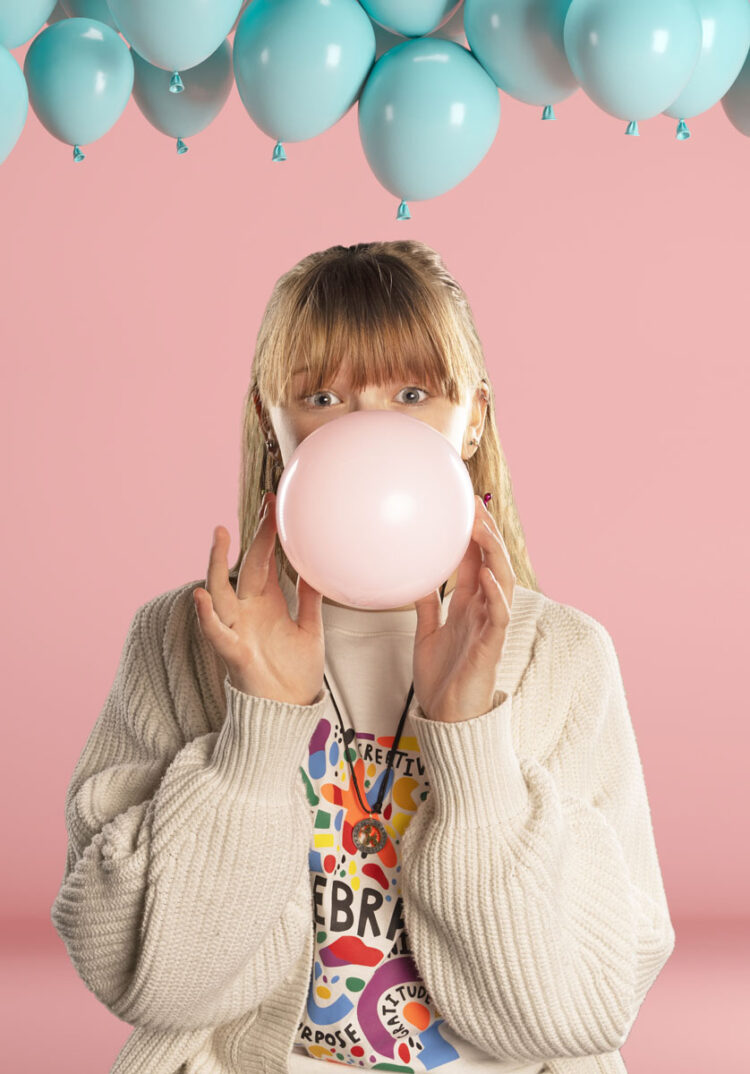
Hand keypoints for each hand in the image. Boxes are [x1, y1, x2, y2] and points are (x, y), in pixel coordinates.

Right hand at [193, 491, 325, 705]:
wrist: (289, 710)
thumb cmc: (296, 672)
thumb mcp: (310, 630)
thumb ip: (310, 600)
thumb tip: (316, 569)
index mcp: (267, 602)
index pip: (265, 560)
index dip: (268, 534)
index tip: (273, 505)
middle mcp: (248, 610)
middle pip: (248, 566)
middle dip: (255, 536)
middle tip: (264, 506)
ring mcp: (238, 628)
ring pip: (221, 590)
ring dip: (216, 562)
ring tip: (219, 534)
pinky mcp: (234, 652)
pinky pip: (216, 632)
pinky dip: (207, 615)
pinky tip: (201, 595)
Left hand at [412, 494, 515, 722]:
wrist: (448, 716)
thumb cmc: (442, 677)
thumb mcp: (427, 633)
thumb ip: (426, 605)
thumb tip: (414, 577)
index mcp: (468, 604)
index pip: (474, 559)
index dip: (472, 532)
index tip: (462, 505)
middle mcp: (483, 609)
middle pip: (492, 561)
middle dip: (486, 532)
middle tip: (472, 504)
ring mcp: (491, 626)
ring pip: (502, 581)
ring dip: (494, 553)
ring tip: (482, 528)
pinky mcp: (492, 646)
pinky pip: (499, 615)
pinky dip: (495, 593)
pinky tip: (486, 574)